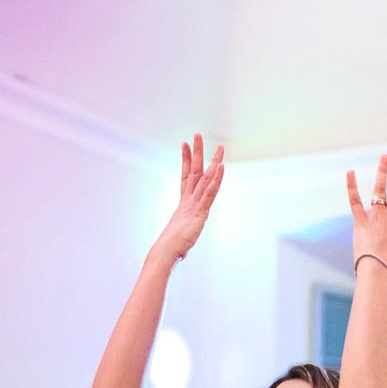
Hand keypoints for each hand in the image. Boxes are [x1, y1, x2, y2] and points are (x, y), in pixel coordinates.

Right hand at [152, 134, 225, 259]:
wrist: (165, 253)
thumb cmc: (171, 248)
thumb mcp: (180, 234)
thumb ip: (181, 231)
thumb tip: (180, 239)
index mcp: (184, 203)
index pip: (186, 177)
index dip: (186, 160)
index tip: (184, 145)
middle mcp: (189, 200)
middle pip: (195, 172)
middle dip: (197, 153)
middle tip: (196, 134)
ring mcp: (194, 205)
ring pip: (205, 179)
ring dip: (212, 161)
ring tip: (217, 146)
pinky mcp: (200, 213)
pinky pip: (210, 193)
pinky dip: (216, 180)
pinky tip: (221, 168)